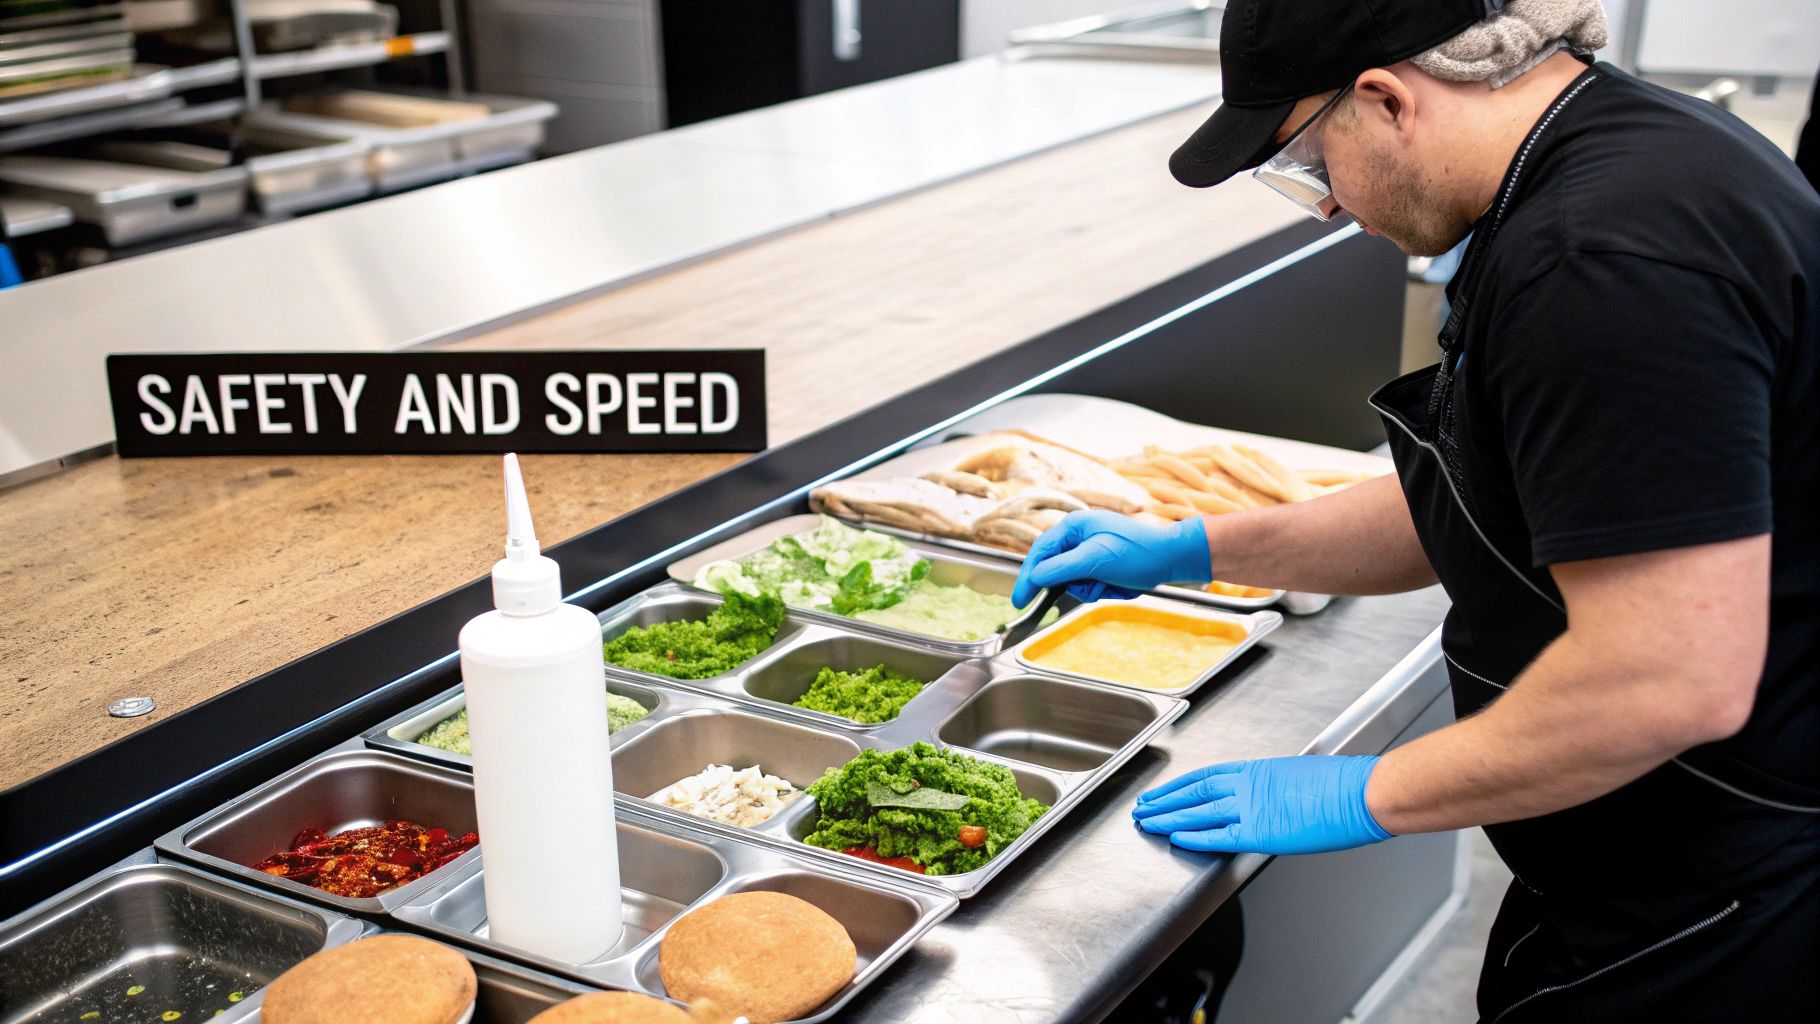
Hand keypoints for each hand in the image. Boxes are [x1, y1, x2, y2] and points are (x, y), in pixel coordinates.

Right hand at [1011, 511, 1210, 607]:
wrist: (1170, 559)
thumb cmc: (1137, 552)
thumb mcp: (1095, 559)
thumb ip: (1061, 568)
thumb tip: (1035, 577)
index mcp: (1073, 527)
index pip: (1039, 553)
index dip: (1028, 578)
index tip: (1019, 600)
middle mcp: (1077, 538)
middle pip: (1054, 570)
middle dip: (1074, 583)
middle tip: (1092, 586)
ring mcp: (1088, 553)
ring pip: (1071, 582)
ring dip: (1090, 589)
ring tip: (1110, 582)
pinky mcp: (1099, 567)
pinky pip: (1087, 586)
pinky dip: (1100, 590)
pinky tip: (1116, 584)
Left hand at [1131, 756, 1392, 854]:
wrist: (1363, 791)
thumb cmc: (1343, 784)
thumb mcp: (1299, 776)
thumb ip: (1274, 787)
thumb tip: (1268, 797)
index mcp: (1257, 769)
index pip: (1205, 777)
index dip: (1178, 786)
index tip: (1161, 792)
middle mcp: (1248, 784)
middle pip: (1193, 792)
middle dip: (1164, 801)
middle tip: (1141, 808)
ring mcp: (1253, 806)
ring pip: (1198, 811)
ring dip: (1168, 816)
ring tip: (1147, 822)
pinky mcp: (1262, 830)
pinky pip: (1219, 834)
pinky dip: (1195, 835)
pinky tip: (1176, 837)